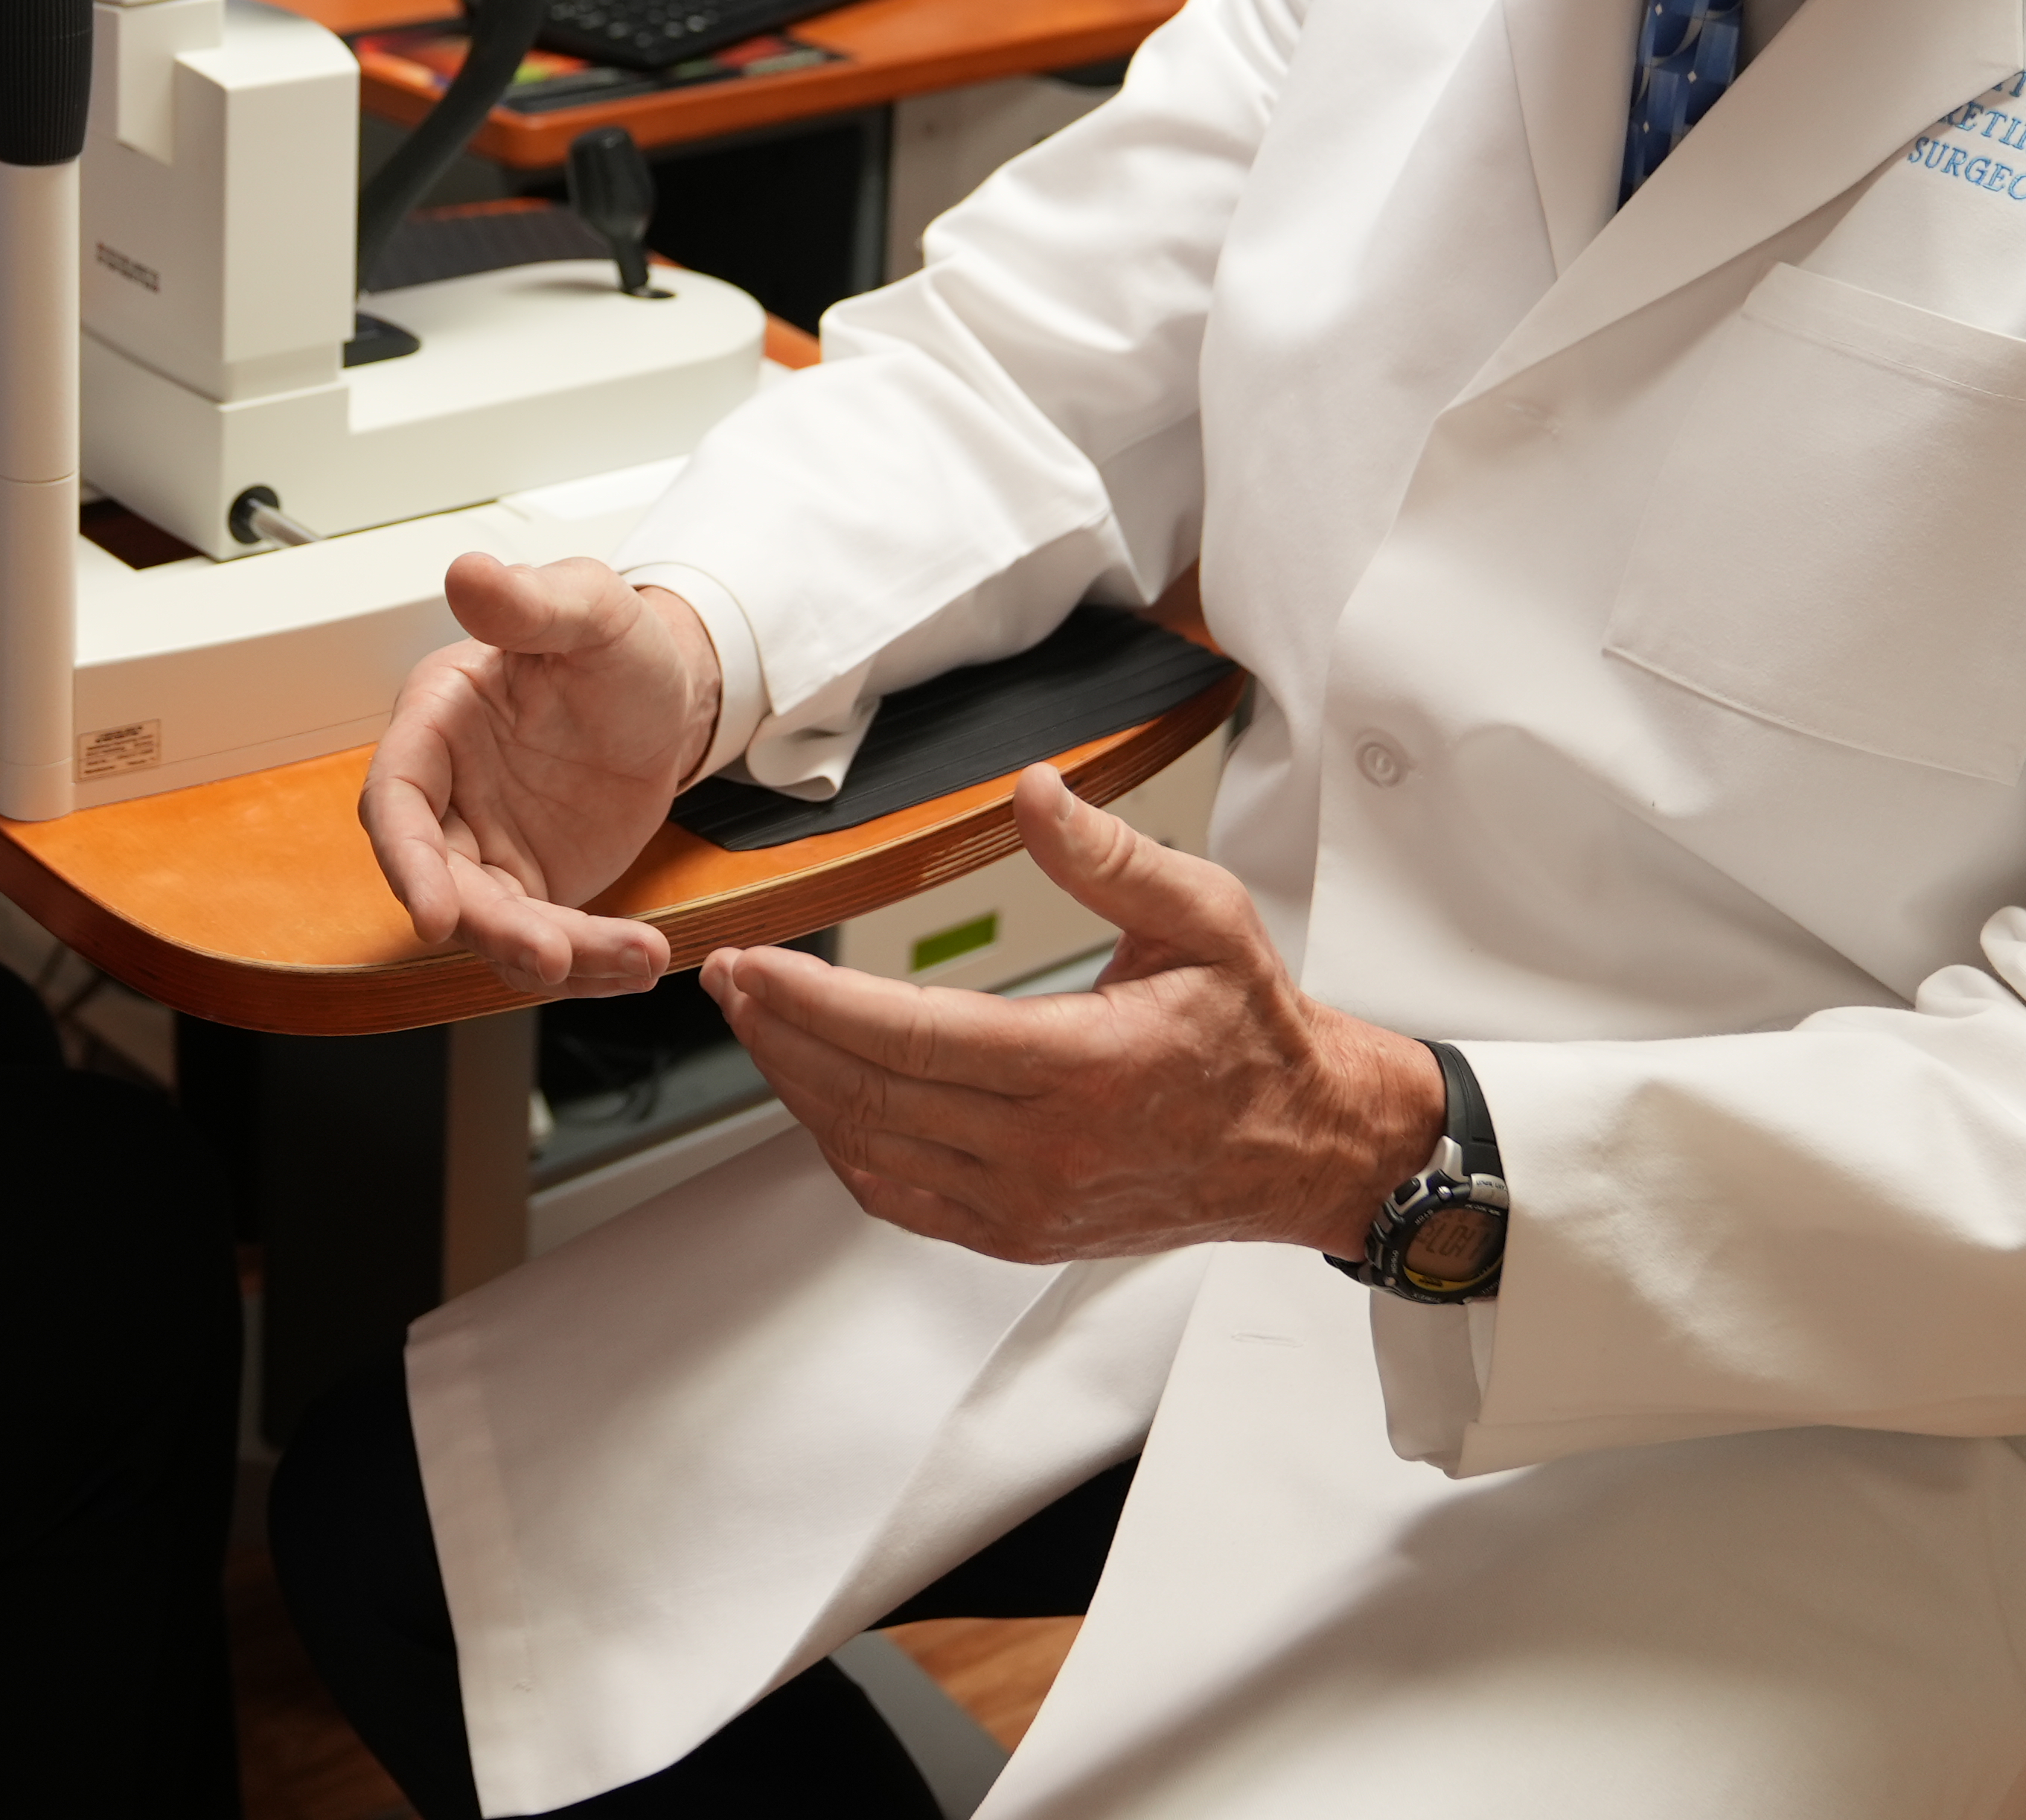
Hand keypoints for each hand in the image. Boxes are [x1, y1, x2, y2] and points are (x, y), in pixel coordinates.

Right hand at [362, 553, 725, 994]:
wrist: (668, 697)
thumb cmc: (616, 644)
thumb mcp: (590, 609)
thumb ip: (530, 602)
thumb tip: (468, 573)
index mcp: (439, 718)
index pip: (395, 798)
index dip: (406, 861)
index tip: (432, 915)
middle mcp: (450, 791)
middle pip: (440, 878)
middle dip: (490, 927)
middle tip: (553, 955)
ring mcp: (487, 845)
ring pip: (493, 922)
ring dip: (549, 954)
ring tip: (629, 960)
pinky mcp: (532, 884)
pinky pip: (546, 937)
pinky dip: (590, 959)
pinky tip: (640, 959)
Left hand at [705, 767, 1442, 1263]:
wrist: (1301, 1145)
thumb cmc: (1251, 1030)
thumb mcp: (1206, 917)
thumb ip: (1110, 856)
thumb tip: (1033, 792)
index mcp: (1087, 1067)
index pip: (915, 1036)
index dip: (817, 1002)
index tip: (751, 963)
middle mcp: (1047, 1150)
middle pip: (872, 1095)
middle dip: (779, 1035)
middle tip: (724, 979)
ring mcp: (1025, 1204)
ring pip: (871, 1150)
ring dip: (797, 1088)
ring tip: (755, 1024)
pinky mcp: (1015, 1234)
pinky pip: (899, 1195)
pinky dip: (843, 1143)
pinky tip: (816, 1092)